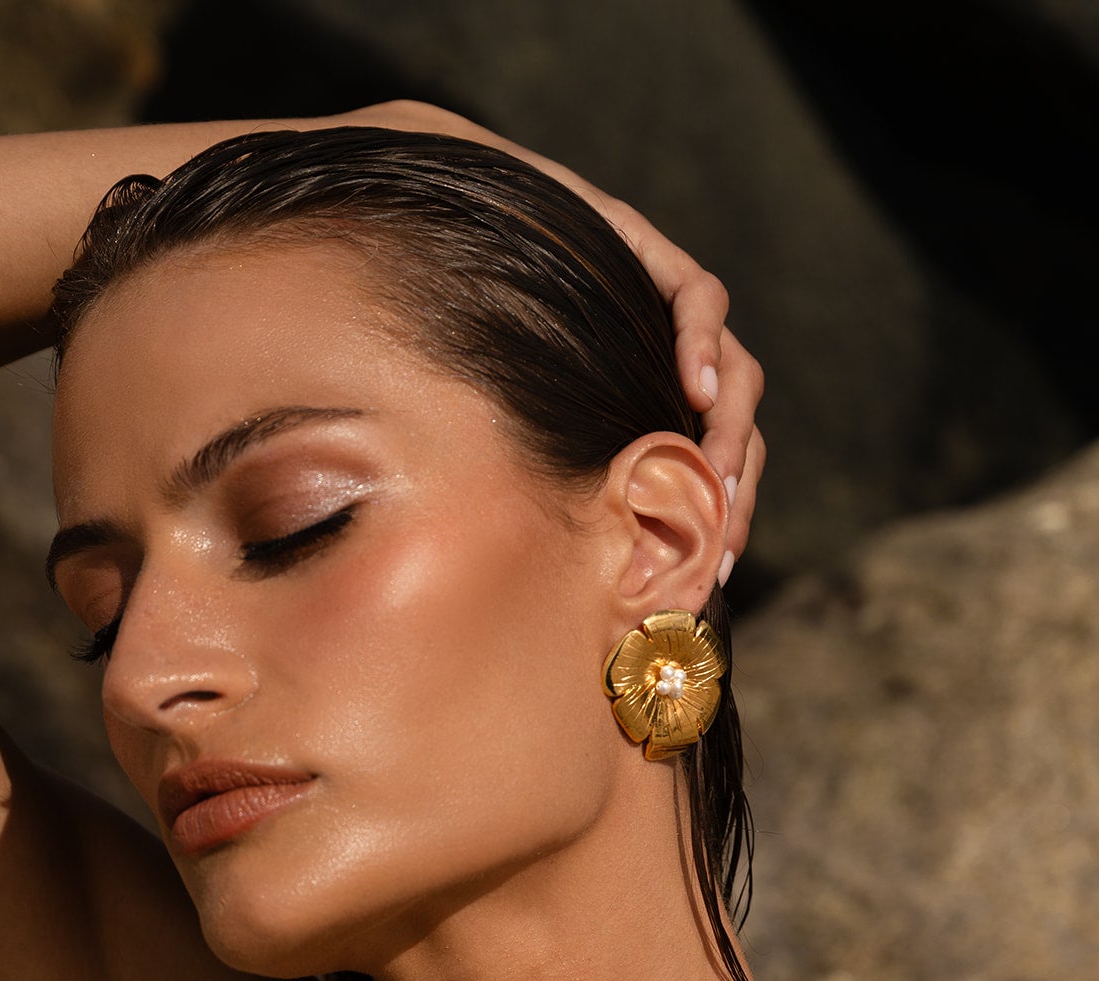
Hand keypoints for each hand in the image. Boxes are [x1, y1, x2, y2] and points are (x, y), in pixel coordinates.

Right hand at [340, 102, 764, 574]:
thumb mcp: (500, 439)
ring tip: (713, 473)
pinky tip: (692, 385)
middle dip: (735, 488)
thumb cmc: (442, 349)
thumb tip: (555, 577)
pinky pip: (700, 298)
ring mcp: (655, 304)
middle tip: (720, 541)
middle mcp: (659, 358)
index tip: (712, 570)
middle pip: (734, 425)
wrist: (416, 233)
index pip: (706, 461)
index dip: (719, 515)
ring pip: (733, 371)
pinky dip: (703, 343)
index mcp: (639, 403)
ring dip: (730, 428)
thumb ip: (545, 484)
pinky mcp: (642, 249)